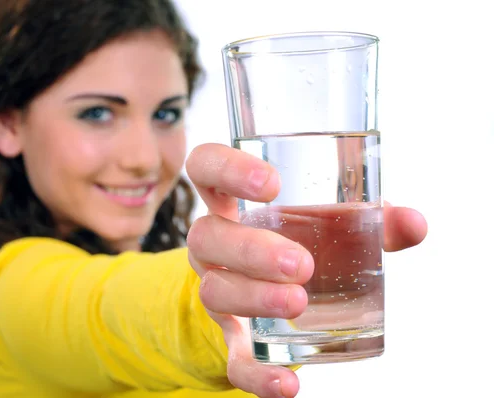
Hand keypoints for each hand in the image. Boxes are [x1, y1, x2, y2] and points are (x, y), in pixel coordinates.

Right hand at [185, 143, 427, 397]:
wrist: (268, 292)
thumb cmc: (298, 242)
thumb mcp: (326, 223)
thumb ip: (368, 219)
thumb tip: (414, 223)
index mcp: (232, 201)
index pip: (206, 167)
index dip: (226, 168)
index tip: (272, 185)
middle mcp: (214, 242)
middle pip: (205, 236)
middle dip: (251, 250)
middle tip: (302, 264)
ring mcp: (217, 287)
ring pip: (214, 292)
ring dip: (254, 299)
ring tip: (299, 303)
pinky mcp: (232, 335)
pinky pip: (233, 357)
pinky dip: (258, 375)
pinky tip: (289, 385)